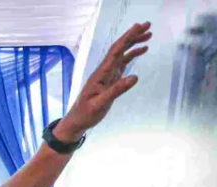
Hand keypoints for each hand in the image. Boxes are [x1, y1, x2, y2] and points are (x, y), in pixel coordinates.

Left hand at [59, 23, 151, 139]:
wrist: (77, 121)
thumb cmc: (86, 114)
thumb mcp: (101, 104)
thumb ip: (116, 90)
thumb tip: (135, 77)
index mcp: (101, 74)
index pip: (115, 52)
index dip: (127, 38)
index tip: (138, 27)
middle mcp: (104, 71)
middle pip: (119, 49)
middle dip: (132, 36)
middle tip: (148, 25)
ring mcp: (107, 75)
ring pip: (122, 55)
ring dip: (134, 43)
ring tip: (148, 34)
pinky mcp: (110, 80)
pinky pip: (122, 63)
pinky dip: (131, 55)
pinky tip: (141, 50)